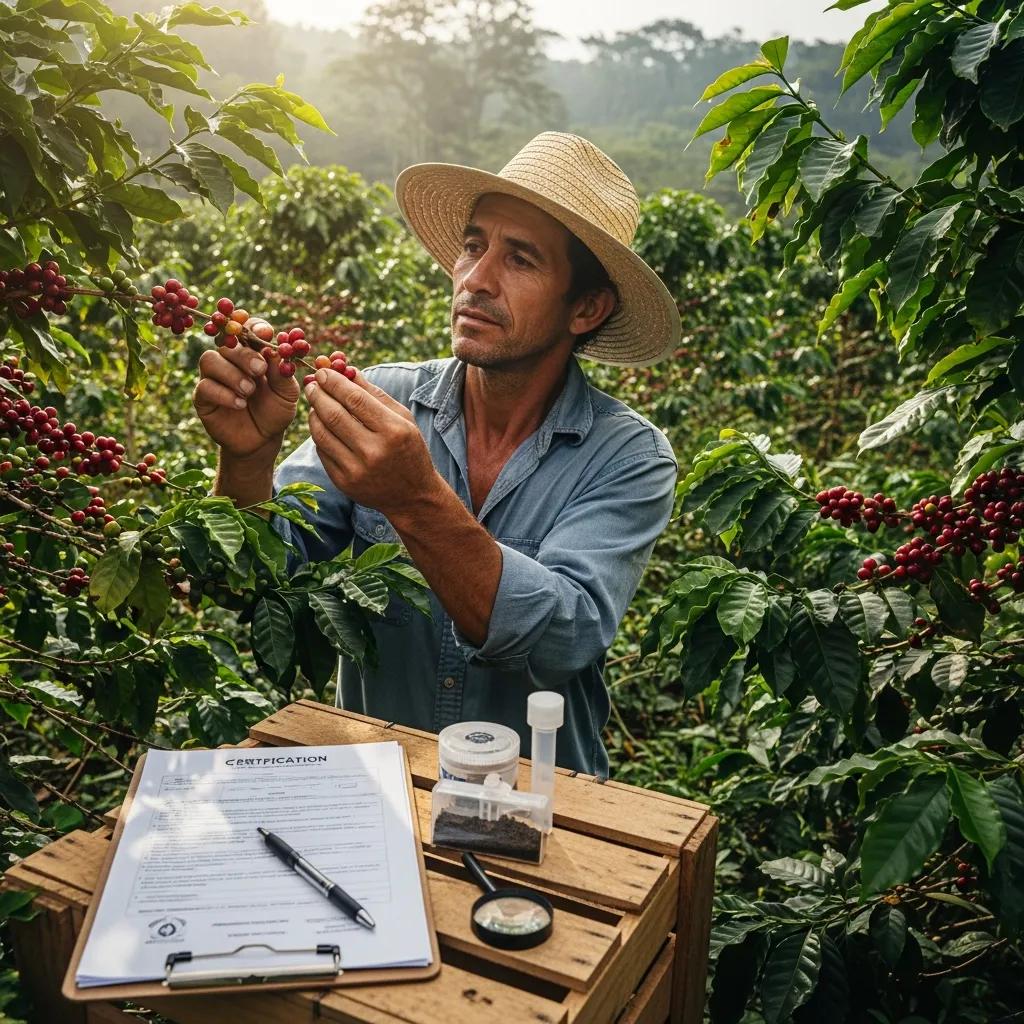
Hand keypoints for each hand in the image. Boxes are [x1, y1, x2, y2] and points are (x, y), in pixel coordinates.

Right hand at [193, 321, 299, 460]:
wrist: (263, 440)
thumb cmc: (275, 412)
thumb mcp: (287, 393)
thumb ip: (282, 372)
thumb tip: (278, 351)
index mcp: (252, 353)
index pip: (247, 330)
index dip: (254, 327)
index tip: (265, 333)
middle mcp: (230, 361)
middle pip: (226, 343)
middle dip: (244, 354)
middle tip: (260, 369)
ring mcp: (214, 377)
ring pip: (210, 359)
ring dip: (232, 374)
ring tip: (249, 391)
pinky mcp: (203, 397)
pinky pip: (205, 386)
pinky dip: (224, 394)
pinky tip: (240, 404)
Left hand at [304, 368, 441, 517]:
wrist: (413, 496)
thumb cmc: (409, 450)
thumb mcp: (402, 419)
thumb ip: (375, 394)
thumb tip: (347, 370)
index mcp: (393, 431)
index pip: (355, 399)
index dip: (334, 382)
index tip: (323, 371)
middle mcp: (374, 452)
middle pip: (334, 415)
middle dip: (318, 394)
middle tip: (312, 384)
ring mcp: (356, 470)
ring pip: (322, 433)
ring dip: (313, 413)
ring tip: (315, 403)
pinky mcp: (344, 483)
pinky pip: (322, 452)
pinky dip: (318, 434)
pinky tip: (322, 425)